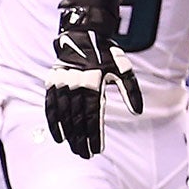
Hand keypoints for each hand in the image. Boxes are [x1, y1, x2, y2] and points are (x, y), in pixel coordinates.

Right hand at [44, 0, 140, 159]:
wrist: (82, 33)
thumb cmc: (106, 53)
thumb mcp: (123, 68)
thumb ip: (131, 91)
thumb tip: (137, 111)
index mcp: (93, 83)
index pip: (92, 116)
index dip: (94, 135)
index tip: (97, 150)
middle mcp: (75, 86)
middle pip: (77, 120)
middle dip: (81, 140)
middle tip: (85, 156)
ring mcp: (61, 85)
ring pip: (63, 117)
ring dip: (68, 136)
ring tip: (74, 150)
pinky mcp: (52, 83)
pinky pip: (50, 107)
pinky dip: (53, 123)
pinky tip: (58, 137)